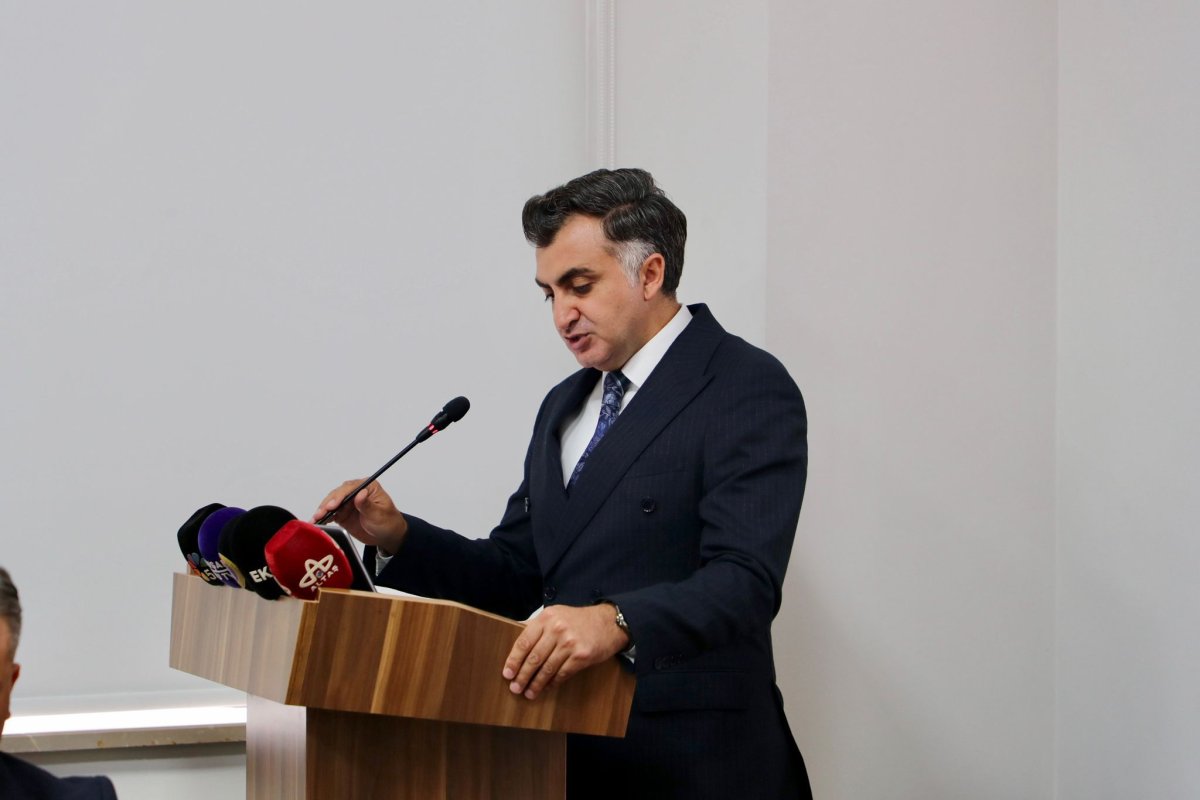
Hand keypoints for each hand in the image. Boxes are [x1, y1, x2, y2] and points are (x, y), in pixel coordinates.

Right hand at [312, 480, 407, 554]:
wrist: (387, 536)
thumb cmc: (388, 522)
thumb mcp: (379, 515)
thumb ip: (368, 505)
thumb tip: (360, 493)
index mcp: (368, 487)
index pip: (350, 488)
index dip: (339, 496)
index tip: (332, 505)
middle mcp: (356, 492)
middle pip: (338, 495)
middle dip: (327, 504)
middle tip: (320, 513)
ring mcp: (348, 503)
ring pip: (331, 503)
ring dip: (322, 510)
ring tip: (315, 519)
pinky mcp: (342, 513)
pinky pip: (331, 513)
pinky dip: (324, 517)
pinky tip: (317, 522)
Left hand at [502, 604, 629, 699]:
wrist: (608, 622)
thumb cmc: (578, 620)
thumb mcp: (556, 614)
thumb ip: (537, 626)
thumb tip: (515, 638)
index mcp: (547, 617)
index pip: (524, 642)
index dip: (514, 660)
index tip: (507, 673)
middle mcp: (557, 629)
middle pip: (534, 658)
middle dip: (523, 676)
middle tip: (515, 688)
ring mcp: (570, 643)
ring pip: (547, 668)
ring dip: (536, 683)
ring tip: (529, 693)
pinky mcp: (581, 656)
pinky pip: (562, 673)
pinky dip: (553, 683)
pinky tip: (547, 687)